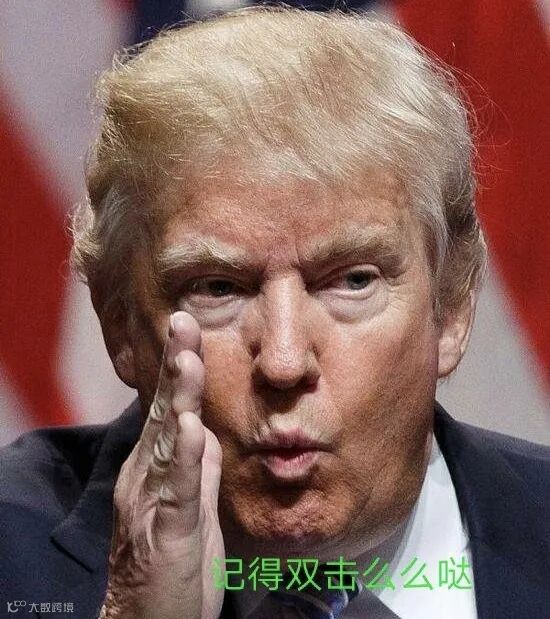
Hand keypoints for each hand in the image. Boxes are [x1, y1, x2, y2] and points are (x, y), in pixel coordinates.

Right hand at [100, 311, 224, 618]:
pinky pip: (176, 491)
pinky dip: (182, 459)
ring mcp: (152, 502)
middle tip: (182, 322)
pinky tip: (190, 430)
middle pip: (164, 411)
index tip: (186, 330)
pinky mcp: (166, 533)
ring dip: (176, 399)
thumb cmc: (175, 563)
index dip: (178, 369)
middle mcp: (146, 476)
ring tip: (185, 359)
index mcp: (156, 467)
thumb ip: (197, 467)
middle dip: (174, 365)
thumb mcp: (192, 504)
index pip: (169, 408)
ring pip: (166, 441)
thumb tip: (208, 431)